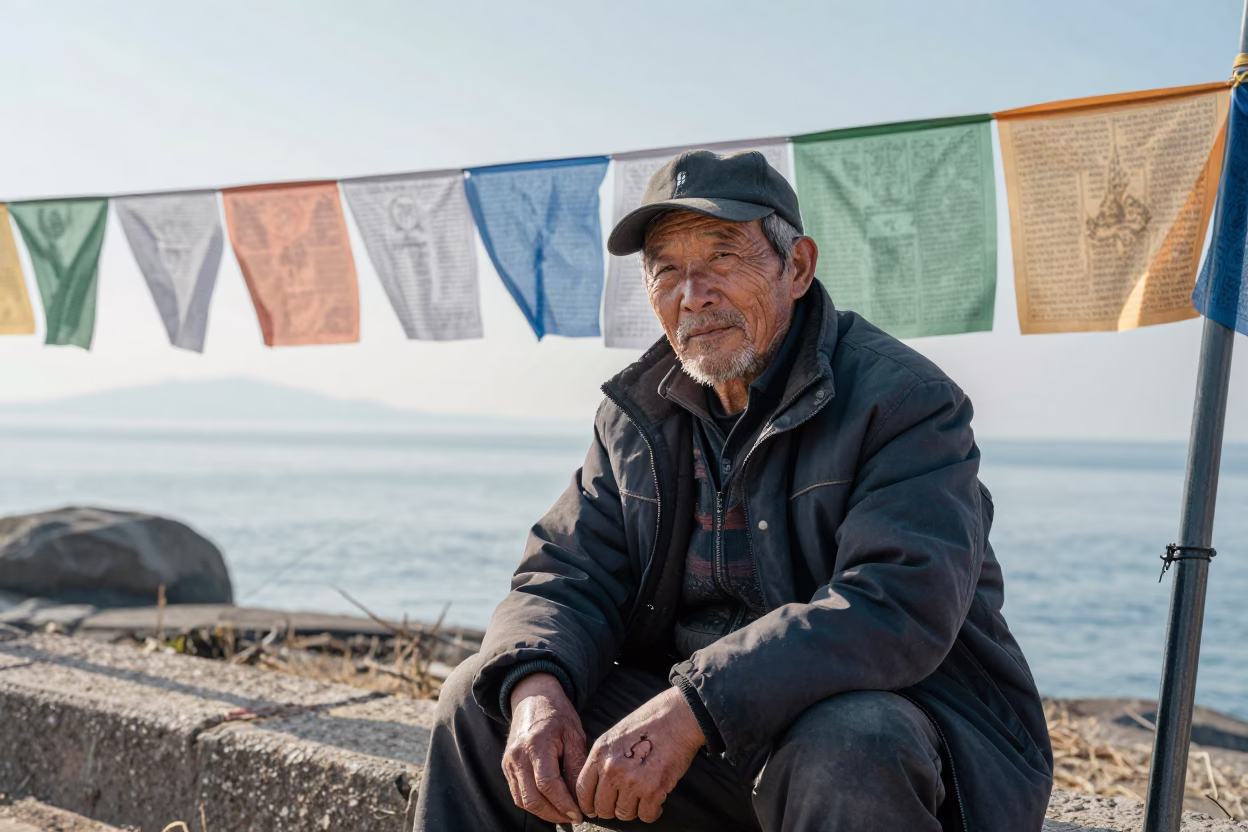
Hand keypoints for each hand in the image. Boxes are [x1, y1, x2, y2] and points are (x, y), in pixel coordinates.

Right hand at [503, 672, 587, 823]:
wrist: (533, 697)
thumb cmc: (558, 715)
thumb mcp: (574, 735)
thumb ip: (576, 766)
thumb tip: (580, 796)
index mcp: (536, 744)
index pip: (548, 784)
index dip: (564, 804)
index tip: (579, 814)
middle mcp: (518, 755)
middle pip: (532, 798)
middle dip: (554, 814)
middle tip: (574, 818)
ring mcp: (509, 762)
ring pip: (522, 800)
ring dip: (544, 813)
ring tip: (564, 815)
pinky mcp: (506, 766)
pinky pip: (517, 794)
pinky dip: (533, 804)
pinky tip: (550, 805)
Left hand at [576, 687, 704, 822]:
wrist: (678, 717)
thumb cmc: (649, 724)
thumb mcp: (614, 737)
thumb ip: (602, 761)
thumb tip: (595, 789)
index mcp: (600, 754)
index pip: (582, 791)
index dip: (588, 804)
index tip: (594, 809)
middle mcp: (612, 769)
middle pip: (602, 808)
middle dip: (612, 809)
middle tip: (623, 802)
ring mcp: (632, 781)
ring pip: (624, 814)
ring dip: (633, 809)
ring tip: (641, 797)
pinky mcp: (654, 789)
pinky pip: (646, 815)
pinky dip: (652, 812)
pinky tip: (655, 802)